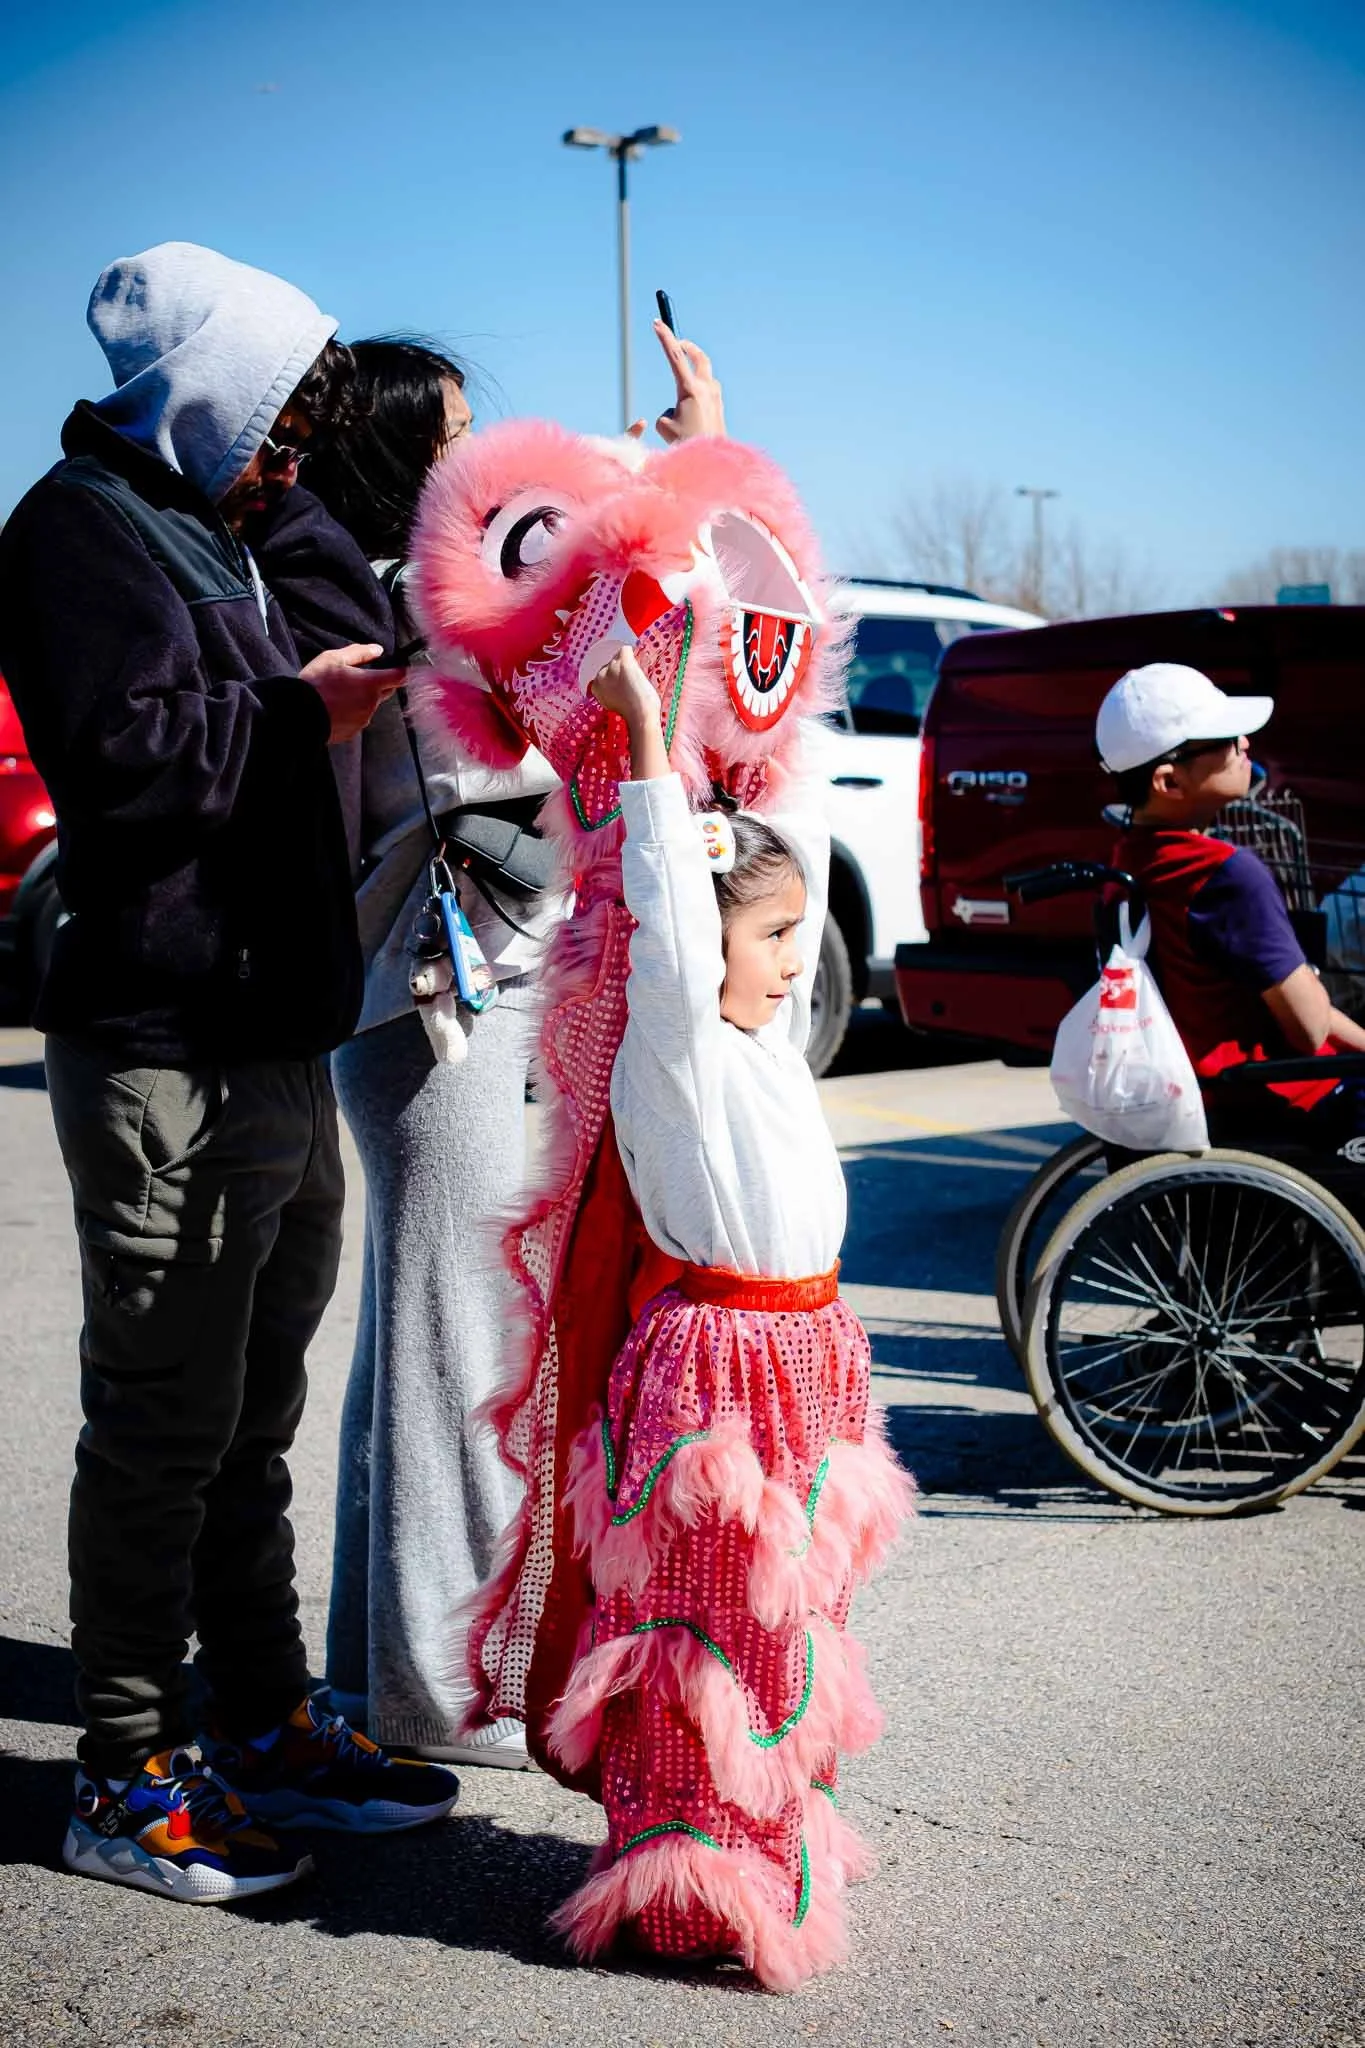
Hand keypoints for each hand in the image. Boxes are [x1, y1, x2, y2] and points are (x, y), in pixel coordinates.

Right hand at [300, 643, 404, 743]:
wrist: (300, 714)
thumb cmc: (315, 684)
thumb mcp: (333, 659)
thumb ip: (359, 653)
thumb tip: (377, 650)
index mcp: (371, 684)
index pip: (400, 677)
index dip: (401, 671)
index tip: (398, 668)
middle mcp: (372, 704)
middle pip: (385, 692)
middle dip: (377, 685)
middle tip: (356, 679)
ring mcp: (364, 720)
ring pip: (370, 706)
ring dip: (361, 700)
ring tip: (339, 695)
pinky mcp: (354, 732)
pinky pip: (358, 719)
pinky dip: (351, 714)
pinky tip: (335, 708)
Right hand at [589, 648, 658, 723]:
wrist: (640, 715)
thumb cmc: (633, 716)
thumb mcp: (614, 704)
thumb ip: (611, 693)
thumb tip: (618, 684)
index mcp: (595, 687)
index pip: (604, 674)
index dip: (615, 679)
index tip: (622, 688)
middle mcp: (600, 675)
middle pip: (611, 665)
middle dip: (621, 672)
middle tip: (631, 686)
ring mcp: (611, 667)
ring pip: (619, 658)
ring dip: (628, 666)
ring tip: (636, 681)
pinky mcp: (623, 660)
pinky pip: (625, 649)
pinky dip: (632, 654)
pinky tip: (637, 665)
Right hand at [652, 323, 725, 443]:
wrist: (711, 463)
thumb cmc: (685, 444)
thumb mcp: (665, 426)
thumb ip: (668, 412)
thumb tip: (677, 410)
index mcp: (691, 390)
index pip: (676, 356)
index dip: (665, 338)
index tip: (657, 323)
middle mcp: (707, 389)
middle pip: (698, 356)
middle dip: (687, 347)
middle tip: (678, 343)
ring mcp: (716, 397)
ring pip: (704, 375)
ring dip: (693, 373)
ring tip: (682, 388)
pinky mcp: (720, 407)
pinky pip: (708, 391)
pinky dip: (698, 392)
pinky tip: (692, 411)